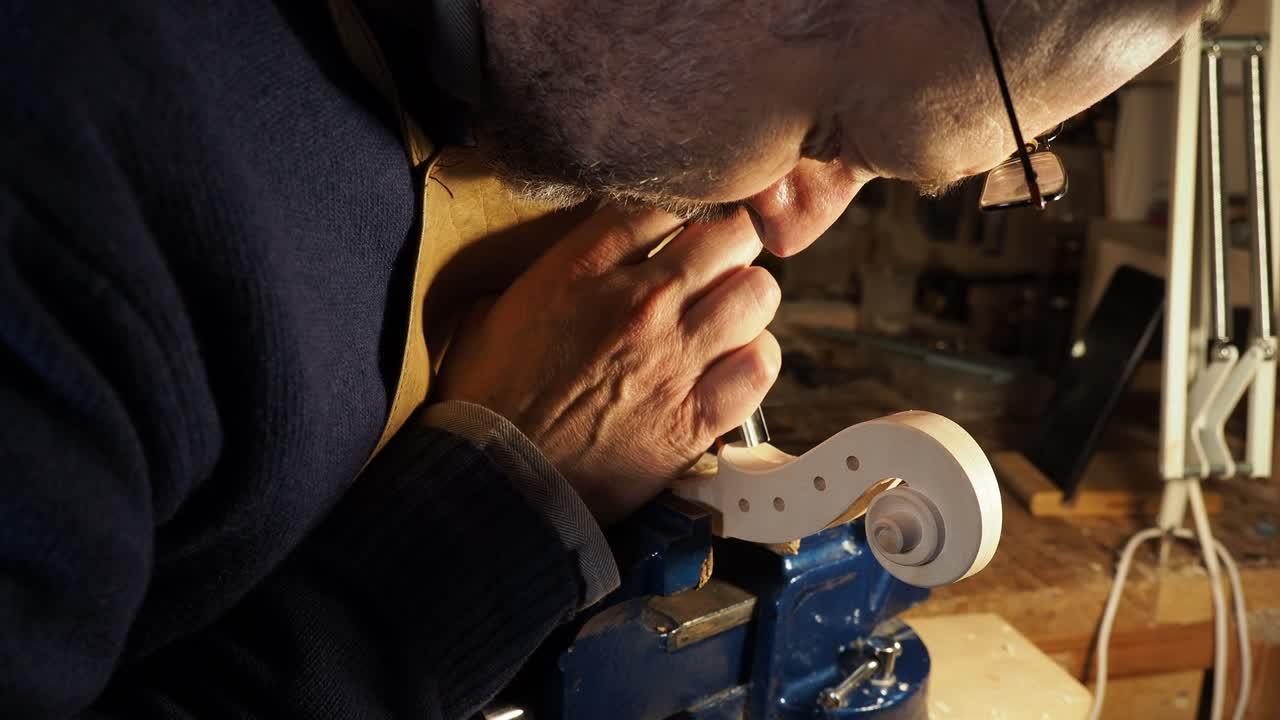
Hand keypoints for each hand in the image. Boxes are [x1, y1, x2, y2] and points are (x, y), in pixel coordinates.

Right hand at [435, 205, 780, 522]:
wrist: (496, 479)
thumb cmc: (492, 397)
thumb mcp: (503, 303)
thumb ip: (561, 265)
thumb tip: (604, 247)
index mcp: (585, 266)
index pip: (669, 203)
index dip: (689, 210)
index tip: (689, 227)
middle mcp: (639, 303)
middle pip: (731, 236)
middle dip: (731, 248)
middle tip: (718, 270)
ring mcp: (673, 359)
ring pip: (759, 293)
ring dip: (747, 304)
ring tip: (727, 321)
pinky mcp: (694, 417)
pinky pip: (760, 365)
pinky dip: (753, 362)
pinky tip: (731, 368)